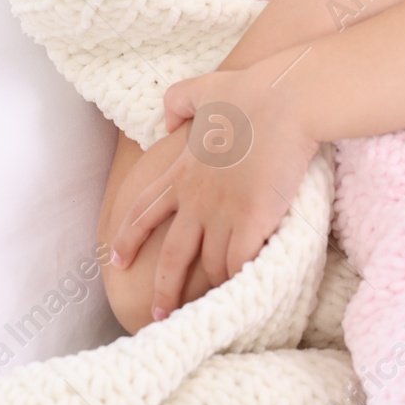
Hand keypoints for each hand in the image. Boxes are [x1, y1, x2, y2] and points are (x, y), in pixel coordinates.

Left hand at [106, 63, 321, 323]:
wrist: (286, 100)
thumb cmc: (250, 91)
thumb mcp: (203, 89)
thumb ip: (178, 102)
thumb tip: (168, 121)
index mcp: (183, 171)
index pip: (144, 211)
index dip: (129, 238)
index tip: (118, 260)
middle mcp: (198, 199)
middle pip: (172, 255)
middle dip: (163, 289)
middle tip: (157, 315)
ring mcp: (225, 212)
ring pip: (211, 265)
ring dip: (213, 286)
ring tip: (218, 304)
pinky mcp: (254, 221)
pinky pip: (240, 265)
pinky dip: (240, 282)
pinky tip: (244, 294)